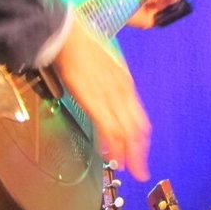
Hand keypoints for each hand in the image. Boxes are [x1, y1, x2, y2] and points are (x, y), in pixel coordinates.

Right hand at [51, 17, 151, 180]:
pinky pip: (108, 128)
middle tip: (141, 172)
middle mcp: (123, 93)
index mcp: (126, 85)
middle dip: (140, 153)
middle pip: (137, 129)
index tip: (142, 153)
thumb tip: (106, 100)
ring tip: (129, 170)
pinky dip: (112, 145)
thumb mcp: (105, 68)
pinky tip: (111, 156)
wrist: (68, 37)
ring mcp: (111, 98)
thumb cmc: (83, 48)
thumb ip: (109, 85)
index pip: (140, 119)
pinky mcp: (95, 101)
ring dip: (128, 154)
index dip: (142, 139)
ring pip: (126, 132)